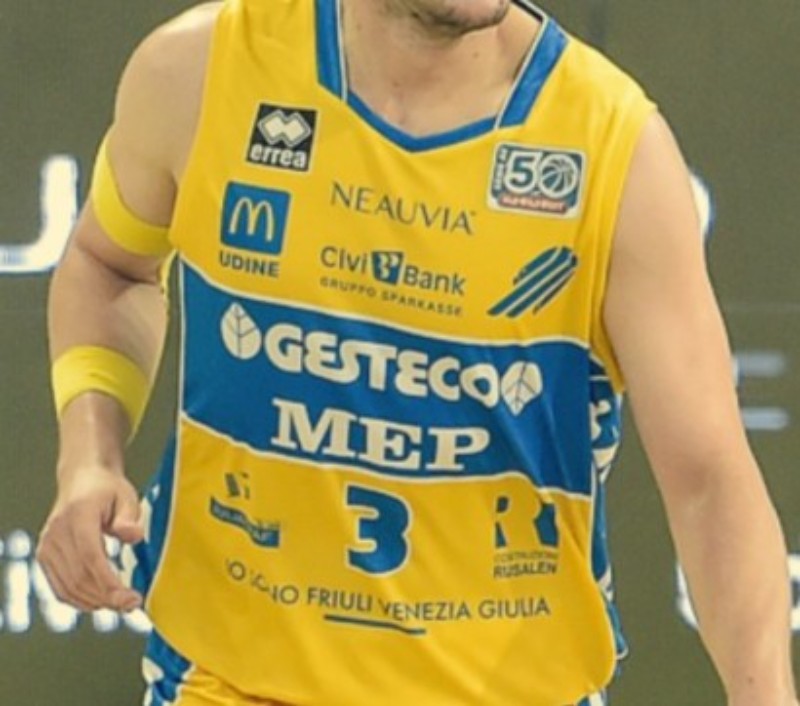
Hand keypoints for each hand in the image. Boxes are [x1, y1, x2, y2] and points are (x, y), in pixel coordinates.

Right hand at [37, 465, 144, 611]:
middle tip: (132, 605)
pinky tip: (100, 601)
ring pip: (68, 587)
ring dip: (94, 601)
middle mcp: (56, 532)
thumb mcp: (126, 497)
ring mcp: (47, 546)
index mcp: (78, 515)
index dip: (109, 583)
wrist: (82, 480)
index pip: (91, 557)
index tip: (130, 599)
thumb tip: (134, 537)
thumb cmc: (108, 489)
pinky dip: (79, 599)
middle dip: (107, 597)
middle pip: (79, 577)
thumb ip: (129, 518)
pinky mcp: (44, 556)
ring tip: (120, 604)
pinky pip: (60, 587)